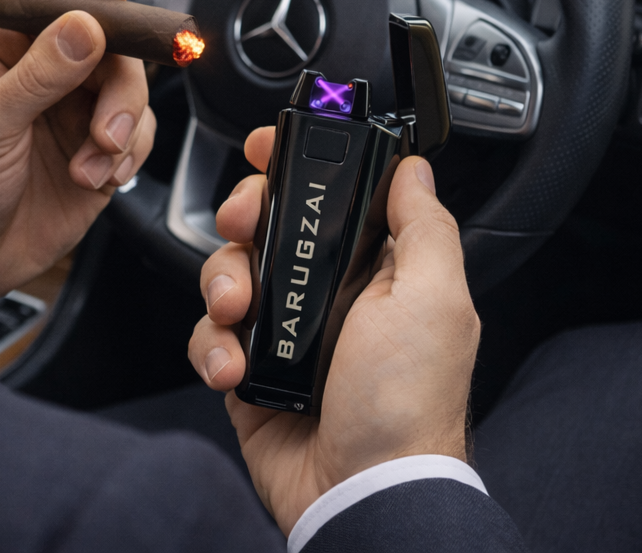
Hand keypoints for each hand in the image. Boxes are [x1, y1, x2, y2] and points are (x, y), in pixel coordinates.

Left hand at [0, 0, 155, 313]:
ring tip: (93, 165)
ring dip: (124, 127)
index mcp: (2, 46)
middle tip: (106, 130)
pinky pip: (139, 133)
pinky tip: (98, 177)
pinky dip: (130, 155)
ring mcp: (75, 108)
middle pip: (110, 44)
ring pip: (131, 89)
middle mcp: (45, 69)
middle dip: (120, 87)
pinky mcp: (99, 148)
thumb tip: (83, 27)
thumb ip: (34, 77)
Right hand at [188, 127, 479, 534]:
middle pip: (265, 222)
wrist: (361, 493)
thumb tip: (416, 170)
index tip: (267, 149)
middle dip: (245, 216)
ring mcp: (282, 329)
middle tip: (243, 227)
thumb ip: (424, 226)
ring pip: (227, 271)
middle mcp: (324, 291)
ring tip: (238, 315)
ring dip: (221, 284)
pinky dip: (211, 346)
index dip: (293, 165)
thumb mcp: (435, 300)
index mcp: (372, 267)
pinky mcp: (247, 367)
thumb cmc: (406, 403)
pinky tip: (236, 370)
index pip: (327, 196)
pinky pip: (207, 333)